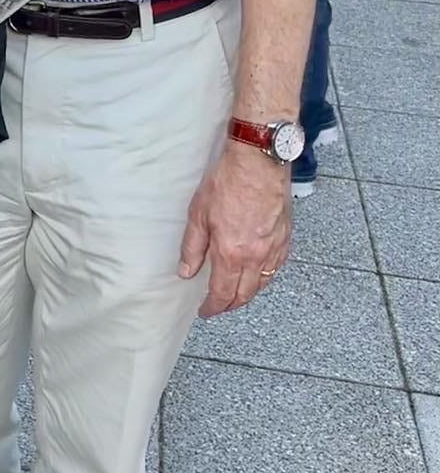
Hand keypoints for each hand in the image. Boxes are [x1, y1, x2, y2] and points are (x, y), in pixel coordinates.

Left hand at [178, 142, 291, 317]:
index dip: (213, 307)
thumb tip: (186, 271)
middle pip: (246, 294)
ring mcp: (275, 248)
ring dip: (249, 293)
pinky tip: (258, 272)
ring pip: (264, 283)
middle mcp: (257, 256)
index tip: (206, 311)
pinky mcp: (286, 237)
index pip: (223, 293)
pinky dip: (266, 276)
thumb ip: (193, 248)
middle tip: (219, 306)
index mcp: (232, 254)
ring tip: (236, 293)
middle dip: (231, 305)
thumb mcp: (198, 215)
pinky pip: (277, 267)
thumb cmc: (227, 182)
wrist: (258, 161)